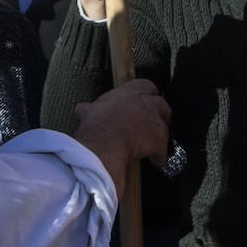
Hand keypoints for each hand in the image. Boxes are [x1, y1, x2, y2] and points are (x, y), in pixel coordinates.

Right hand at [72, 78, 171, 196]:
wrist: (105, 139)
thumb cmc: (98, 123)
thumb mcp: (91, 111)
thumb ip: (90, 109)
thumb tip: (81, 109)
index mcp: (130, 92)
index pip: (146, 86)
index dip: (146, 95)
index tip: (145, 100)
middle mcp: (146, 102)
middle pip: (161, 103)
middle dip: (159, 112)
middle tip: (153, 121)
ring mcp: (154, 120)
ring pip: (165, 125)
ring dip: (160, 133)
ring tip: (155, 141)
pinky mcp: (159, 139)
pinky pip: (163, 149)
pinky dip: (160, 155)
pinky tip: (156, 160)